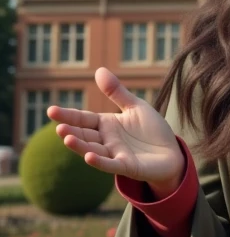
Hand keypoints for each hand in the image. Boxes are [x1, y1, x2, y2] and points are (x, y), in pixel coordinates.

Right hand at [47, 67, 184, 189]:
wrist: (172, 153)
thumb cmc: (153, 130)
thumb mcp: (136, 107)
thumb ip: (117, 92)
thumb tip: (99, 70)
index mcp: (107, 125)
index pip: (84, 119)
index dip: (68, 115)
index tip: (51, 110)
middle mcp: (107, 140)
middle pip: (84, 135)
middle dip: (71, 131)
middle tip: (58, 126)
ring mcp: (115, 154)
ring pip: (93, 149)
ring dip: (80, 145)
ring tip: (67, 138)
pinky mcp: (127, 166)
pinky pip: (111, 165)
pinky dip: (99, 161)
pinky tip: (89, 156)